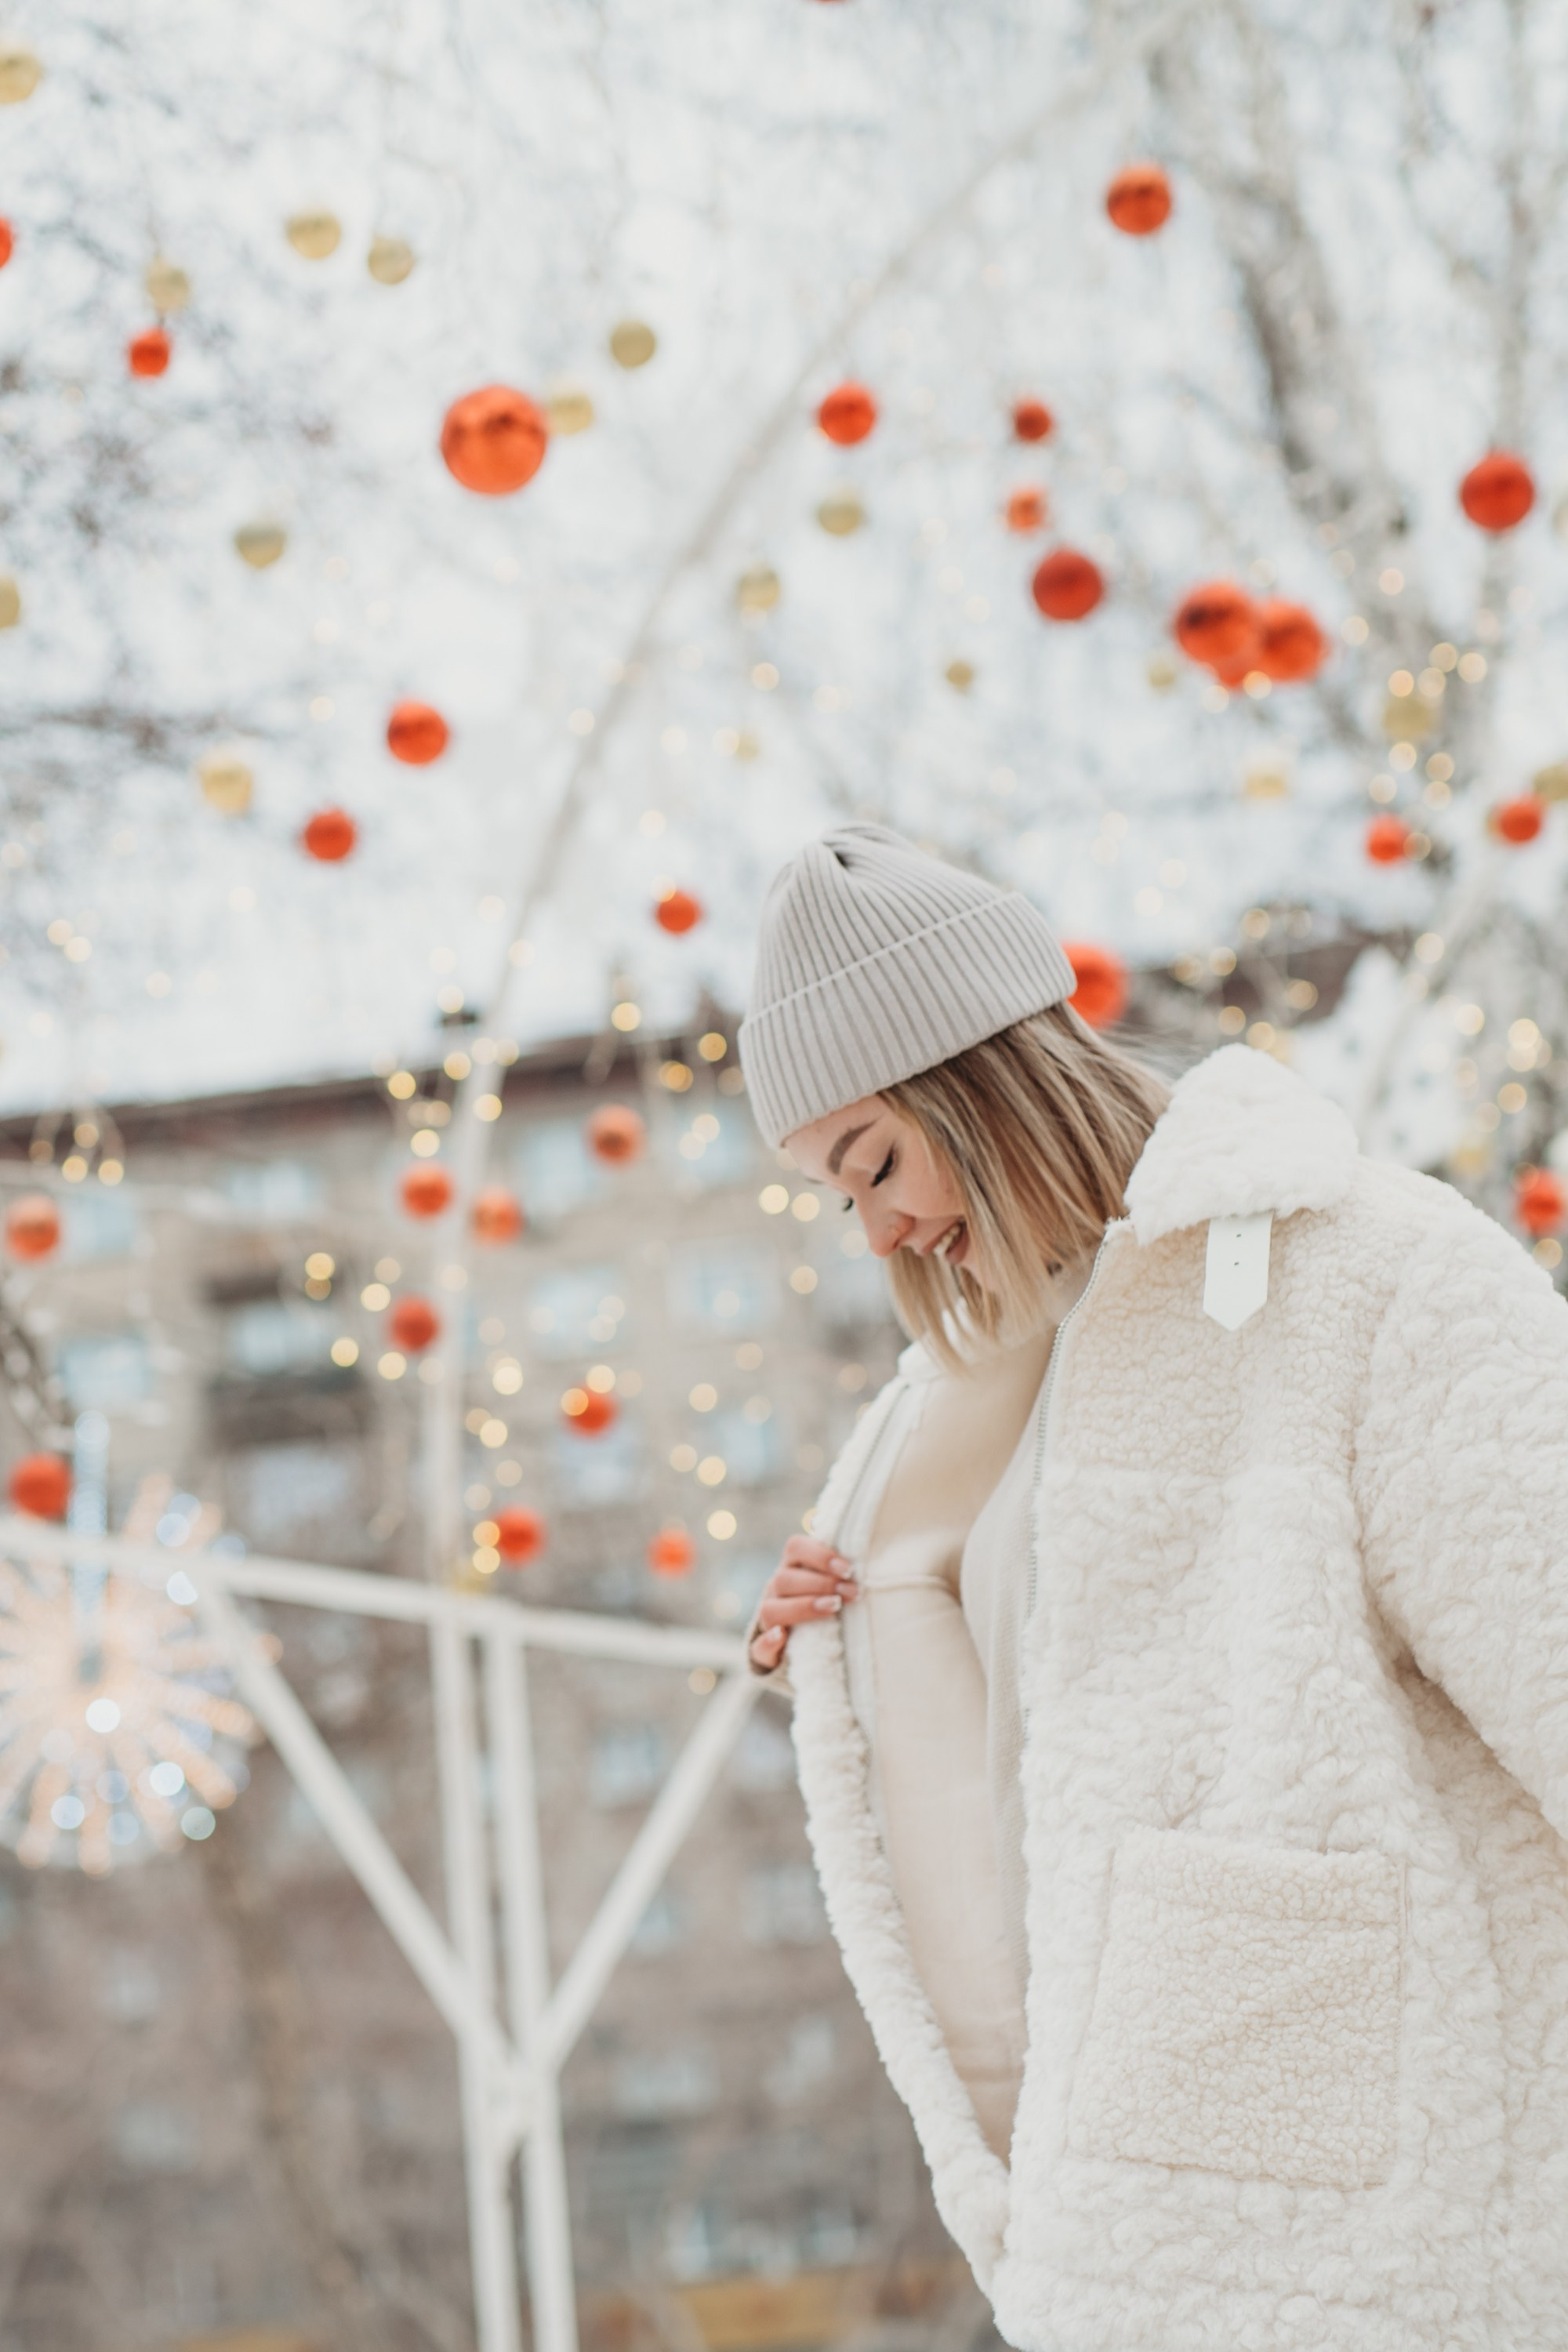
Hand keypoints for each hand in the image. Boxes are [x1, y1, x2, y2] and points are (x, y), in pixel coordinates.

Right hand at [749, 1535, 858, 1672]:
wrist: (809, 1641)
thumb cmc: (830, 1599)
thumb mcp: (833, 1577)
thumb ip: (833, 1558)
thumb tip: (819, 1523)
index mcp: (792, 1567)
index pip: (795, 1548)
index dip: (820, 1555)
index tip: (848, 1568)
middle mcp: (777, 1589)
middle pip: (785, 1579)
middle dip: (821, 1584)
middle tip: (851, 1592)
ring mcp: (769, 1619)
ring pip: (771, 1609)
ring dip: (804, 1607)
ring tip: (834, 1608)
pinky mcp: (764, 1650)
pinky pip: (759, 1647)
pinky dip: (769, 1642)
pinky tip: (782, 1636)